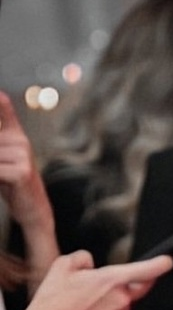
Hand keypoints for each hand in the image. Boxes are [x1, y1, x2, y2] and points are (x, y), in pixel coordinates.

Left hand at [0, 90, 53, 233]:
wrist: (32, 208)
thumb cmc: (10, 182)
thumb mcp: (1, 159)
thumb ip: (0, 144)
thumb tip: (0, 146)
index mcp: (15, 135)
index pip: (4, 109)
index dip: (0, 101)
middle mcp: (21, 141)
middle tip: (2, 165)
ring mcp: (23, 155)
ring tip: (2, 175)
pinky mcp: (23, 171)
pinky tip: (2, 180)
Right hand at [26, 250, 172, 309]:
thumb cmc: (53, 300)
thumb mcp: (63, 266)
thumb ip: (83, 258)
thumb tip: (90, 264)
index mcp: (112, 280)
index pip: (147, 270)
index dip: (160, 264)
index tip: (167, 262)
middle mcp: (121, 300)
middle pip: (135, 288)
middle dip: (126, 284)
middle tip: (103, 285)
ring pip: (122, 305)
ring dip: (110, 301)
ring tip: (84, 303)